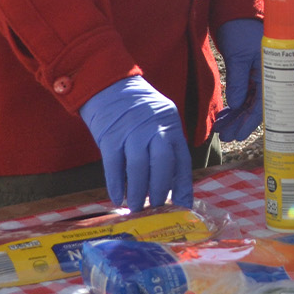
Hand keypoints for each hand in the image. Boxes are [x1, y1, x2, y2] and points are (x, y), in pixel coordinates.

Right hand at [79, 76, 192, 209]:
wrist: (109, 85)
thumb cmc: (137, 110)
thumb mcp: (159, 121)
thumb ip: (165, 147)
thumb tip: (168, 187)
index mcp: (171, 124)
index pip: (182, 159)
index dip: (183, 186)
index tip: (182, 208)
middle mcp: (154, 127)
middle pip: (163, 162)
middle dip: (160, 189)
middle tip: (156, 209)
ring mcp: (132, 130)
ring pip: (139, 166)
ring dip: (138, 191)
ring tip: (137, 208)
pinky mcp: (110, 135)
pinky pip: (114, 164)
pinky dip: (116, 185)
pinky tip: (118, 198)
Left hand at [212, 17, 263, 142]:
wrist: (235, 10)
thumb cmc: (241, 29)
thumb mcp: (238, 55)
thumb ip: (238, 80)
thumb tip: (235, 104)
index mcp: (273, 71)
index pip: (264, 103)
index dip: (251, 121)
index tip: (239, 135)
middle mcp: (268, 76)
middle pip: (256, 106)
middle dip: (240, 122)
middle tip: (226, 136)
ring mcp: (258, 75)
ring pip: (247, 102)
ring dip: (235, 116)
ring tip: (220, 128)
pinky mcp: (248, 73)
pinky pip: (242, 94)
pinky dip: (233, 105)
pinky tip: (223, 115)